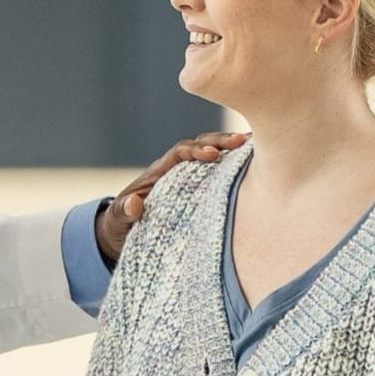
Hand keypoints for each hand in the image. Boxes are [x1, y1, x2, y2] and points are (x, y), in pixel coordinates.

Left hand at [96, 131, 247, 264]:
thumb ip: (123, 212)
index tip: (212, 155)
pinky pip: (219, 176)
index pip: (180, 153)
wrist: (121, 234)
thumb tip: (134, 204)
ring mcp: (189, 179)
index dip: (196, 150)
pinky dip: (236, 168)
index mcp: (159, 173)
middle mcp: (176, 171)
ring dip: (233, 150)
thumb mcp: (116, 221)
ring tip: (257, 144)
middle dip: (220, 141)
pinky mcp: (200, 191)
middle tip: (243, 141)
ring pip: (214, 158)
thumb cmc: (118, 225)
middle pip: (201, 145)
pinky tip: (258, 165)